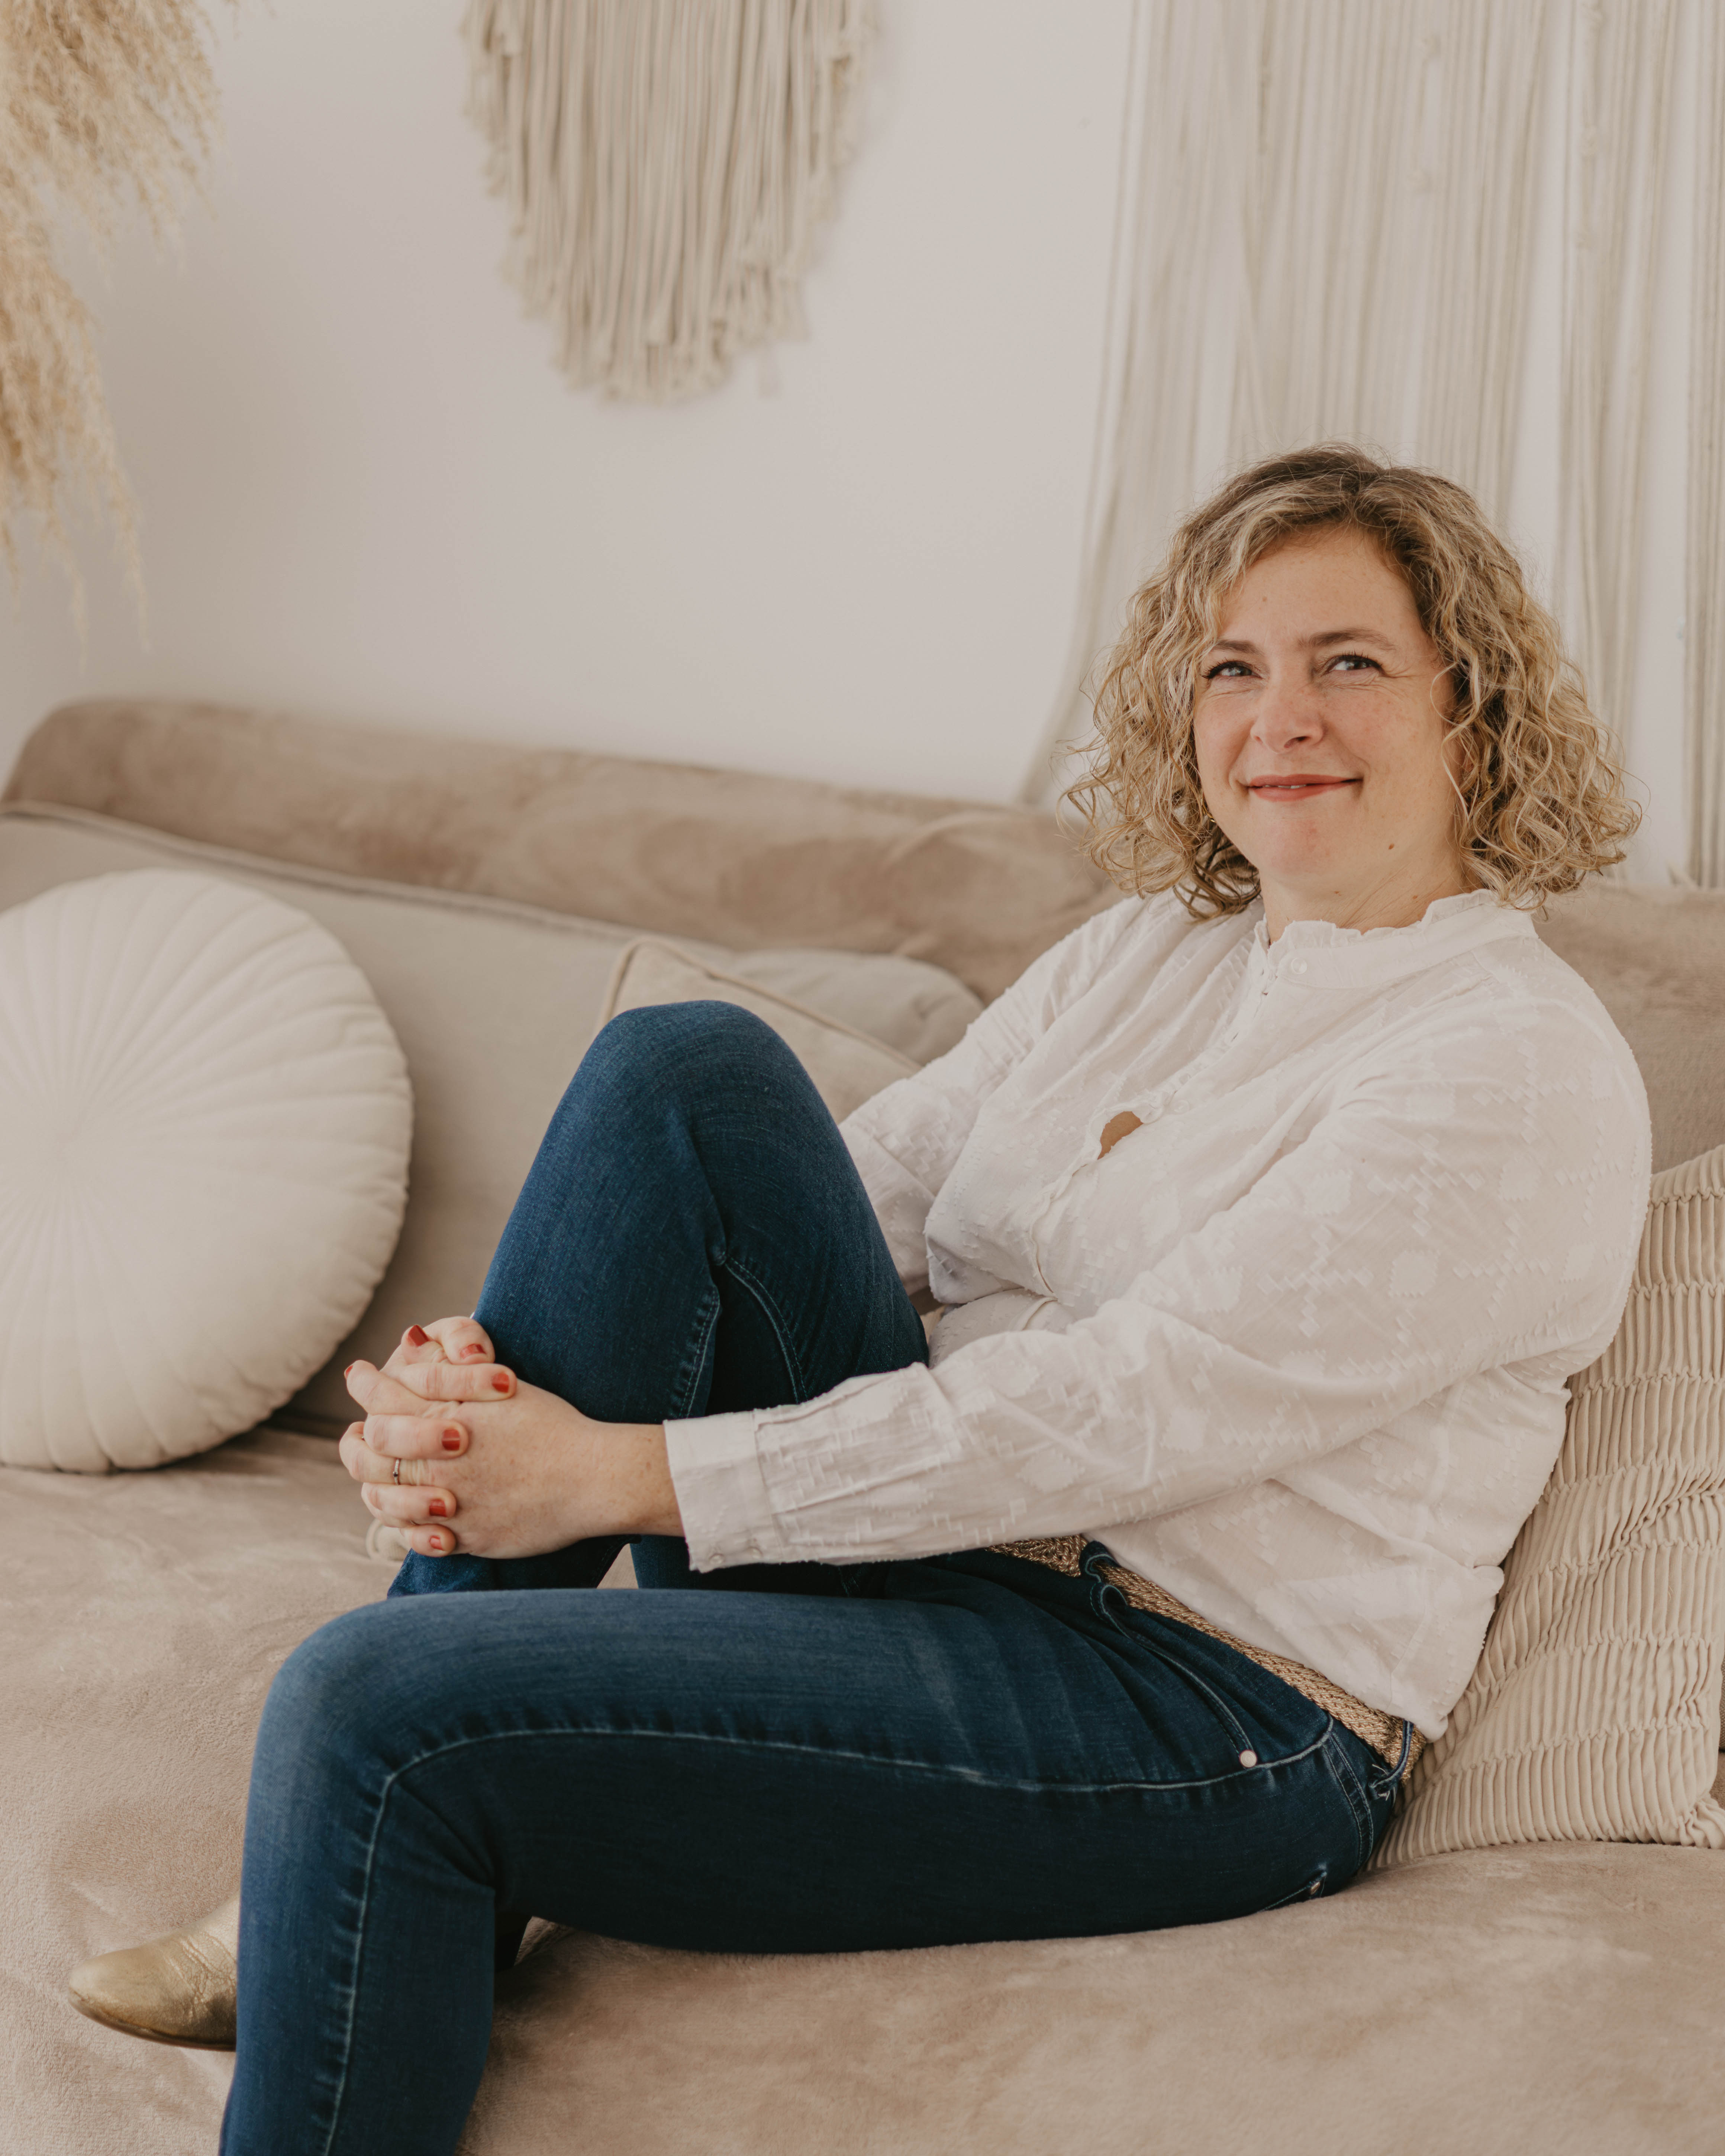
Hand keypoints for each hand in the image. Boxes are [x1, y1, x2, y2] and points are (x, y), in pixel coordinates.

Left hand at [338, 1324, 678, 1559]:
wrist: (592, 1478)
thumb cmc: (551, 1427)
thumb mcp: (499, 1388)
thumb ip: (445, 1373)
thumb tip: (408, 1341)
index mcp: (442, 1417)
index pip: (381, 1398)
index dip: (365, 1384)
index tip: (359, 1374)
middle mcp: (434, 1463)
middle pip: (368, 1453)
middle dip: (355, 1440)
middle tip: (355, 1434)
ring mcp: (447, 1504)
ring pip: (383, 1501)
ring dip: (374, 1488)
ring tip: (376, 1479)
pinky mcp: (464, 1537)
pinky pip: (415, 1539)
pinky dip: (406, 1528)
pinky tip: (412, 1517)